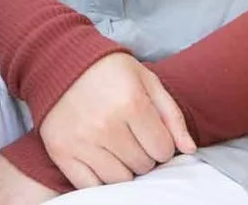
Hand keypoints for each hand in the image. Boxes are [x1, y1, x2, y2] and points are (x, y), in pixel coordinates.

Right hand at [37, 53, 194, 186]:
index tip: (150, 132)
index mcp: (131, 103)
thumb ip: (172, 115)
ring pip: (120, 180)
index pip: (163, 150)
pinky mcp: (62, 152)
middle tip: (131, 135)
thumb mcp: (146, 80)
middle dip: (143, 154)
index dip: (161, 143)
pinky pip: (90, 187)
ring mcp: (82, 141)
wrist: (58, 61)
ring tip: (116, 146)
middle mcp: (106, 125)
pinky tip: (101, 159)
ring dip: (124, 168)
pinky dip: (100, 179)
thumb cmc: (108, 70)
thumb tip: (189, 149)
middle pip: (143, 166)